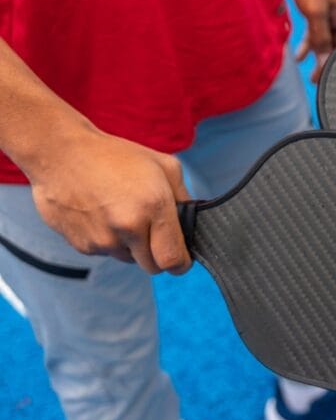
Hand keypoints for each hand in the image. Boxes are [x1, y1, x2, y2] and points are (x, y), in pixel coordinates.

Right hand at [29, 127, 191, 274]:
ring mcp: (101, 240)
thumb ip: (183, 198)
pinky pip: (105, 252)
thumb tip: (190, 223)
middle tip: (152, 230)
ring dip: (131, 245)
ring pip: (128, 259)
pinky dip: (109, 240)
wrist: (61, 152)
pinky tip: (102, 214)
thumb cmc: (115, 155)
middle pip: (153, 266)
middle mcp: (127, 228)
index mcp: (153, 208)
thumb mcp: (164, 166)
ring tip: (122, 213)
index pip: (173, 260)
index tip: (181, 258)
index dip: (181, 263)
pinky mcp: (80, 245)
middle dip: (158, 253)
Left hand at [284, 0, 335, 82]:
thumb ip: (320, 38)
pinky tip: (299, 53)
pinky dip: (308, 41)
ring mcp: (328, 9)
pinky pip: (315, 29)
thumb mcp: (314, 12)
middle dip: (326, 61)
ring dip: (316, 53)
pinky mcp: (315, 4)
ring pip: (324, 38)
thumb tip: (324, 60)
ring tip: (308, 72)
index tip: (325, 78)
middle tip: (316, 80)